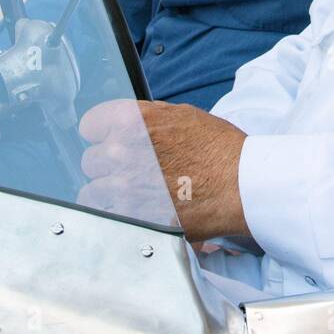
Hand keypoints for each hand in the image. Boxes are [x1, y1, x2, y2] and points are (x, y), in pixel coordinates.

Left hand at [78, 99, 247, 241]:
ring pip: (93, 191)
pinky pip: (107, 217)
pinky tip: (139, 211)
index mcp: (132, 121)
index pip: (90, 125)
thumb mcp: (182, 115)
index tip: (110, 142)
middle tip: (134, 171)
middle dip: (109, 166)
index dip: (102, 134)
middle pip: (91, 160)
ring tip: (136, 195)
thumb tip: (126, 124)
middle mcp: (122, 152)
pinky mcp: (132, 218)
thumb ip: (147, 118)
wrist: (243, 186)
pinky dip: (120, 216)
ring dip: (110, 193)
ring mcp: (124, 188)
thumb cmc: (219, 150)